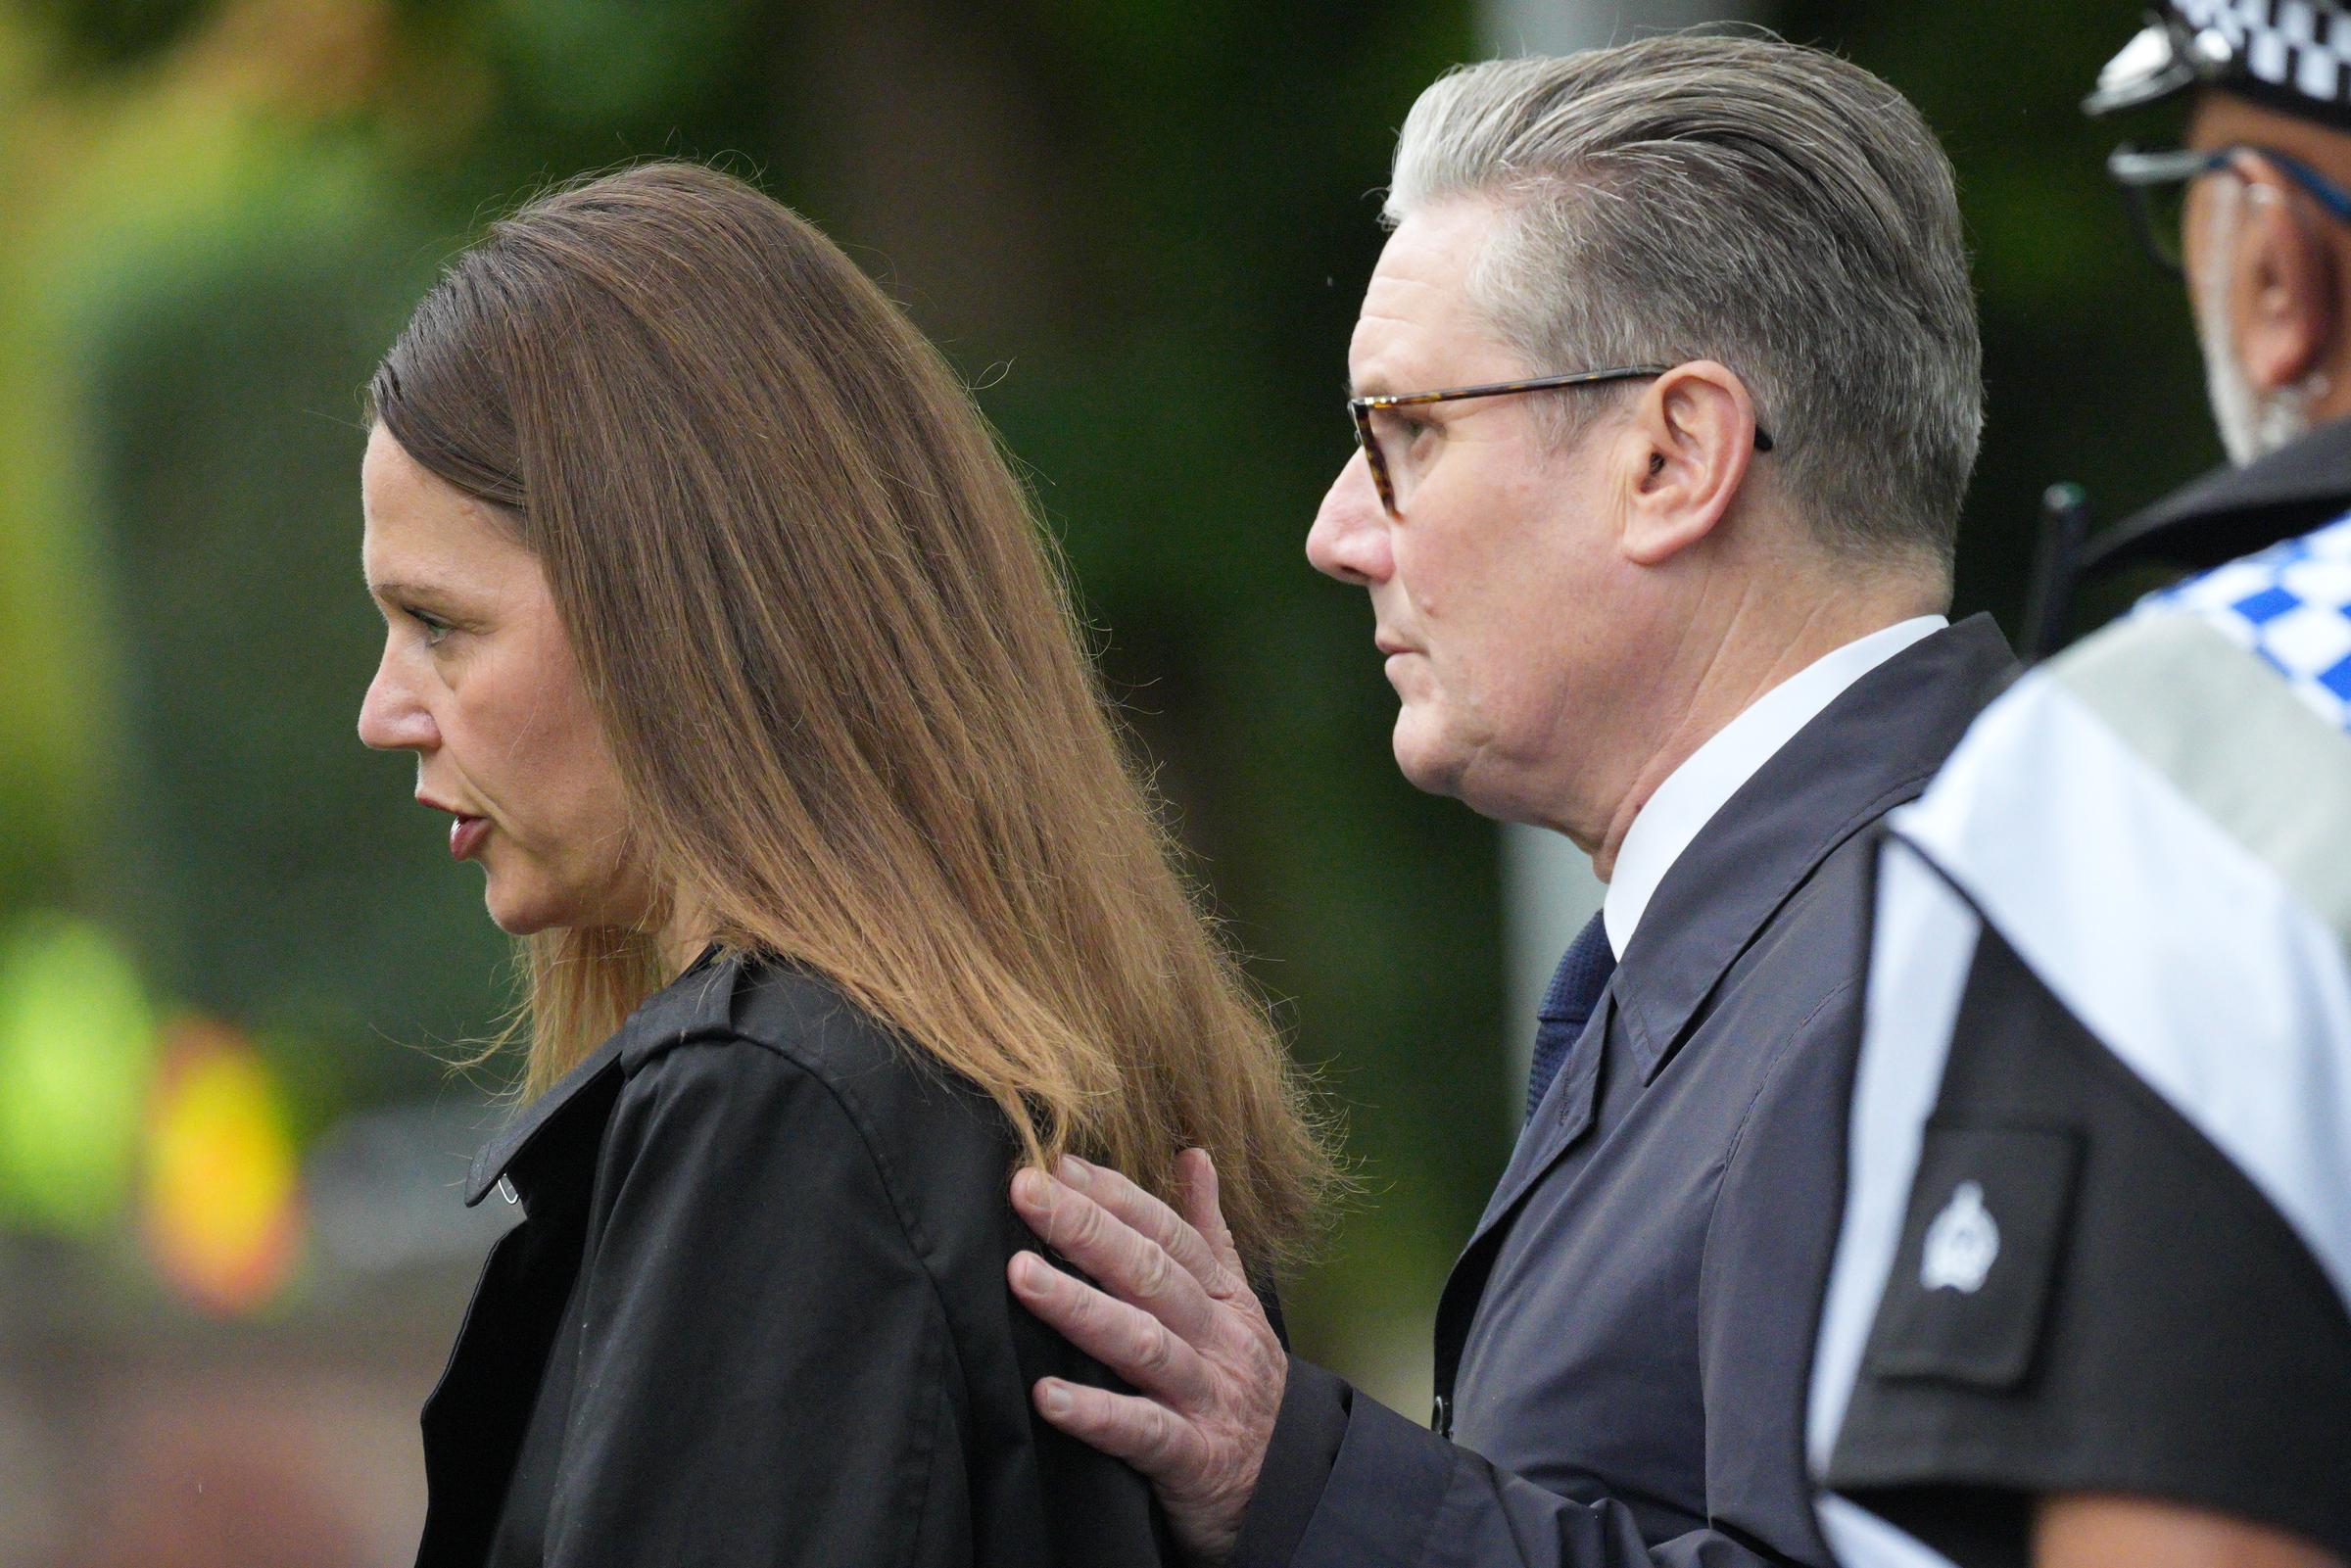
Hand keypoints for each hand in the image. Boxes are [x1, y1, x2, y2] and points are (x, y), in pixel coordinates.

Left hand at [1009, 1148, 1284, 1564]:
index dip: (1114, 1195)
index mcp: (1225, 1297)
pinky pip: (1142, 1431)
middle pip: (1150, 1273)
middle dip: (1086, 1229)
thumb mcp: (1237, 1303)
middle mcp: (1220, 1338)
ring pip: (1143, 1342)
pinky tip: (1046, 1395)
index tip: (1058, 1164)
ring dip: (1080, 1306)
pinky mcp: (1194, 1457)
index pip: (1167, 1232)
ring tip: (1021, 1275)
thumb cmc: (1243, 1384)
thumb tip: (1193, 1154)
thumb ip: (1208, 1232)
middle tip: (1026, 1192)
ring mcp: (1209, 1396)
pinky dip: (1095, 1413)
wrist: (1295, 1484)